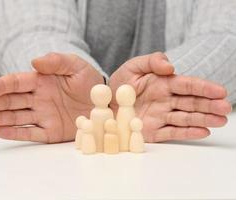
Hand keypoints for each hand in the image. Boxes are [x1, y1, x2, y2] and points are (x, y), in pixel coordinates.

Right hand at [0, 53, 103, 142]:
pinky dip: (16, 133)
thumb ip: (56, 61)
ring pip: (18, 117)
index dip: (2, 85)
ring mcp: (44, 116)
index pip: (18, 82)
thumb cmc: (90, 81)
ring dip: (1, 117)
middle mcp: (39, 99)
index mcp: (42, 81)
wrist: (105, 102)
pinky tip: (0, 131)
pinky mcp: (51, 131)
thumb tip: (34, 62)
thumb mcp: (76, 65)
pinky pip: (31, 133)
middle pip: (13, 100)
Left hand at [109, 52, 231, 141]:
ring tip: (220, 121)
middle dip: (209, 105)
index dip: (204, 88)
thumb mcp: (133, 66)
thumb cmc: (119, 83)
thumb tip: (171, 67)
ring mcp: (160, 116)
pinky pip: (172, 132)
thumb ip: (152, 61)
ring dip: (203, 119)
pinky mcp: (153, 131)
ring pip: (186, 118)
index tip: (220, 91)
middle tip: (225, 108)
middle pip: (191, 103)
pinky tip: (202, 132)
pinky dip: (187, 133)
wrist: (104, 102)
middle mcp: (166, 101)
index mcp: (163, 84)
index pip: (187, 85)